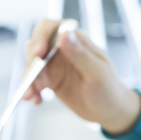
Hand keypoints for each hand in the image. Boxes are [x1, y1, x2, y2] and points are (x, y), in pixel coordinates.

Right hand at [22, 22, 140, 133]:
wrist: (112, 112)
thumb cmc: (110, 90)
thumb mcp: (97, 73)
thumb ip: (80, 54)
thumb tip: (63, 34)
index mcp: (76, 40)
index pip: (50, 28)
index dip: (40, 36)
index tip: (38, 53)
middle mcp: (63, 49)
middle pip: (36, 46)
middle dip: (30, 63)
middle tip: (30, 81)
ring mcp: (56, 65)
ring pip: (32, 65)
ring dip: (28, 80)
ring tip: (30, 96)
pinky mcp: (51, 80)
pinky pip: (34, 81)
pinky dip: (31, 90)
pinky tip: (36, 101)